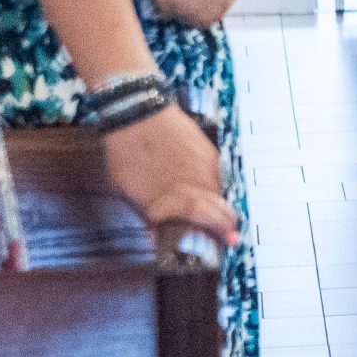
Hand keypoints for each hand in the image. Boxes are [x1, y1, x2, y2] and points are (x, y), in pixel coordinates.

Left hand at [101, 105, 237, 246]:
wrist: (138, 114)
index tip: (226, 242)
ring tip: (211, 212)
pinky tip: (197, 185)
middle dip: (226, 224)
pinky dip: (209, 185)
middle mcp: (200, 183)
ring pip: (218, 193)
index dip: (219, 234)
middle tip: (228, 235)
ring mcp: (208, 167)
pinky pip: (215, 176)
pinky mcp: (209, 153)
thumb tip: (158, 236)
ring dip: (216, 204)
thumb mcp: (128, 192)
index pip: (210, 222)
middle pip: (223, 210)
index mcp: (180, 196)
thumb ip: (148, 215)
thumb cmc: (128, 154)